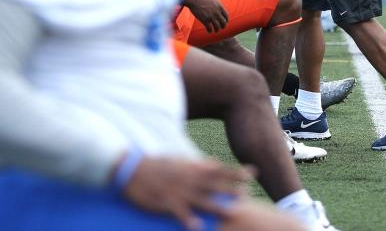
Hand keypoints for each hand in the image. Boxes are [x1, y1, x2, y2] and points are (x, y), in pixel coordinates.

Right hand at [122, 156, 253, 230]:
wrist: (132, 170)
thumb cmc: (157, 165)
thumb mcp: (179, 161)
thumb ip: (198, 164)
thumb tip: (215, 163)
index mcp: (192, 168)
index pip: (219, 169)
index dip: (236, 172)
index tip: (253, 173)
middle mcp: (188, 179)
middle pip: (214, 185)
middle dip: (231, 189)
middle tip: (247, 194)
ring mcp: (178, 192)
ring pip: (201, 201)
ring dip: (216, 207)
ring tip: (231, 212)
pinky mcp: (167, 203)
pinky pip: (180, 213)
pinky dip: (188, 220)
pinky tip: (198, 228)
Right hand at [185, 0, 228, 32]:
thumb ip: (217, 1)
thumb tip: (219, 3)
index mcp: (219, 6)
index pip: (226, 16)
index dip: (226, 20)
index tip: (224, 22)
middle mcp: (217, 12)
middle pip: (223, 23)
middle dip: (223, 26)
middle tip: (221, 27)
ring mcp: (211, 17)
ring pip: (217, 27)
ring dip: (217, 30)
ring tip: (215, 31)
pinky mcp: (205, 20)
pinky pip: (210, 28)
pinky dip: (210, 31)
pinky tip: (209, 31)